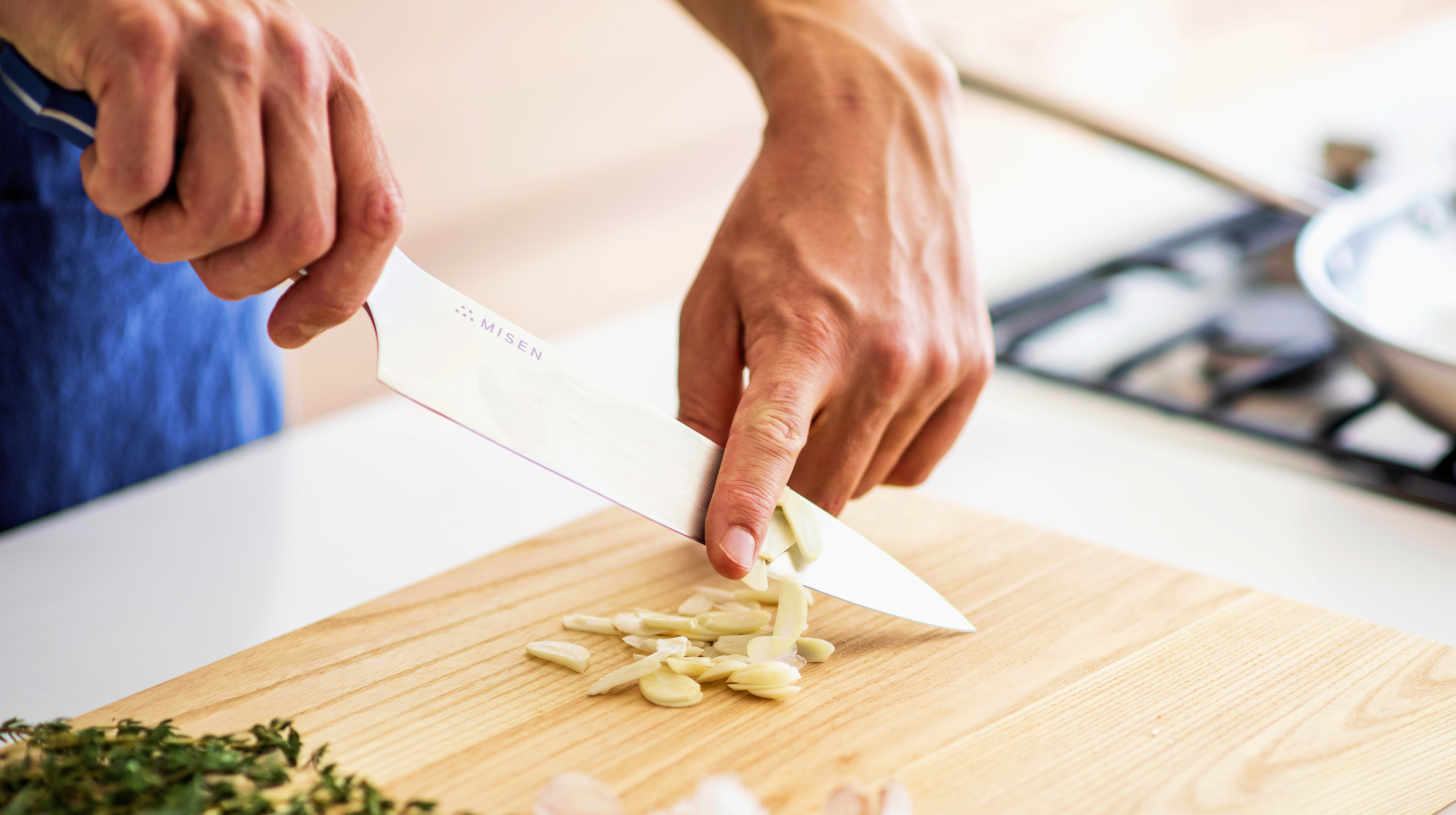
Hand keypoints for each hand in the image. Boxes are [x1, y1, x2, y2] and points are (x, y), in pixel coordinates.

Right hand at [0, 0, 403, 347]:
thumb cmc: (170, 67)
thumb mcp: (258, 110)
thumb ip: (299, 182)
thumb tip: (323, 292)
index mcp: (337, 83)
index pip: (377, 214)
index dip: (338, 292)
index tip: (291, 327)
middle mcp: (295, 61)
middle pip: (302, 233)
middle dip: (237, 275)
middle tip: (188, 246)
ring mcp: (224, 47)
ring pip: (226, 215)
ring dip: (166, 236)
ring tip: (142, 196)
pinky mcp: (145, 42)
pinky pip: (140, 178)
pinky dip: (112, 195)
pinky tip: (102, 156)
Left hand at [674, 4, 993, 578]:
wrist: (876, 140)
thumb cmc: (783, 216)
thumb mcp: (713, 296)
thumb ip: (701, 398)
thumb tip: (702, 483)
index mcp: (805, 337)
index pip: (771, 447)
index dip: (747, 512)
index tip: (730, 564)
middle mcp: (883, 359)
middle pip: (823, 489)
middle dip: (782, 496)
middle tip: (760, 459)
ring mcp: (936, 367)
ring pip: (869, 483)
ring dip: (833, 462)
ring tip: (823, 382)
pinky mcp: (972, 369)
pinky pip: (918, 463)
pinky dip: (882, 450)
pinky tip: (865, 391)